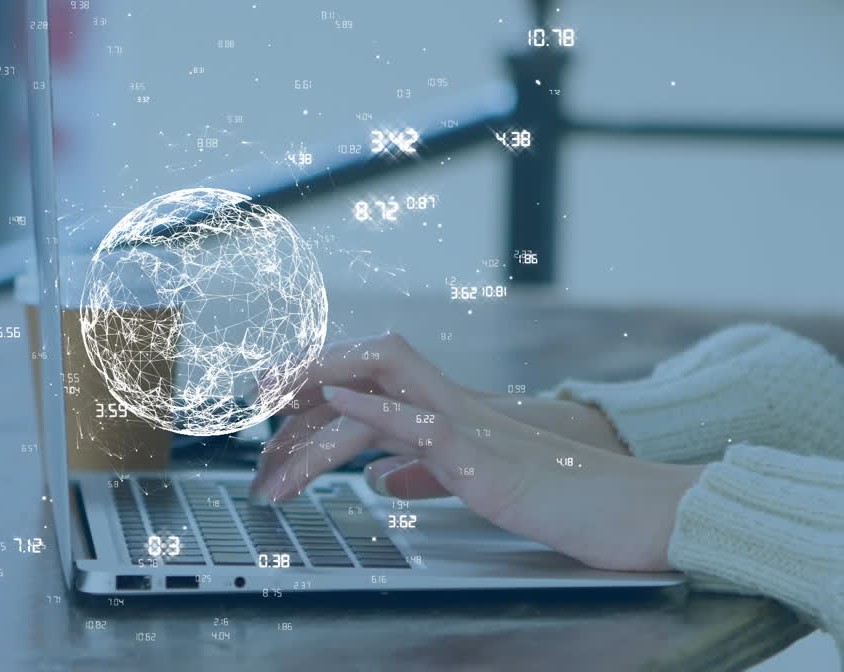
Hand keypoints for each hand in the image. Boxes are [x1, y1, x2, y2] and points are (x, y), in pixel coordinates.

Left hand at [250, 333, 702, 571]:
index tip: (266, 414)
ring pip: (380, 391)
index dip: (312, 391)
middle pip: (363, 370)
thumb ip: (429, 472)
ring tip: (270, 458)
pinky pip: (425, 423)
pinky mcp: (487, 461)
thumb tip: (384, 477)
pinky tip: (339, 404)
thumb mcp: (479, 483)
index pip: (366, 386)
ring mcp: (468, 427)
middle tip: (251, 417)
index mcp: (447, 413)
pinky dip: (378, 410)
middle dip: (299, 385)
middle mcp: (451, 407)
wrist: (633, 513)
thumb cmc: (565, 497)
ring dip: (316, 421)